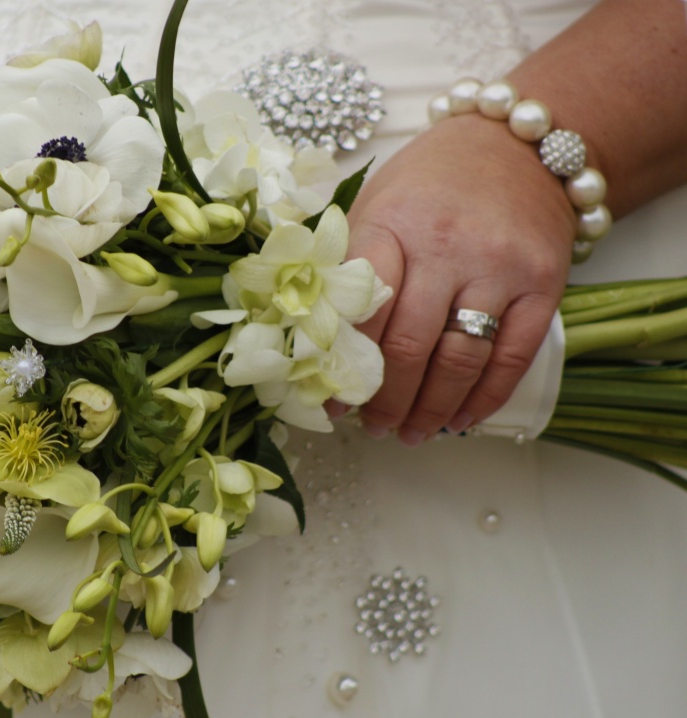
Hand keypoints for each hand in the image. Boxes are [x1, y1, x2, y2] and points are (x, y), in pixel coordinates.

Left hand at [347, 114, 574, 443]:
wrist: (517, 144)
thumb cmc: (430, 182)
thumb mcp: (375, 205)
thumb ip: (348, 267)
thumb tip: (316, 344)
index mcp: (391, 224)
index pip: (361, 312)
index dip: (342, 366)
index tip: (331, 400)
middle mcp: (446, 246)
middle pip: (409, 347)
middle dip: (387, 400)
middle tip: (373, 426)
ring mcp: (499, 267)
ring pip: (459, 361)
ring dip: (431, 409)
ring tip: (410, 432)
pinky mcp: (543, 284)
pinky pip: (512, 357)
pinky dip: (484, 398)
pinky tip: (460, 418)